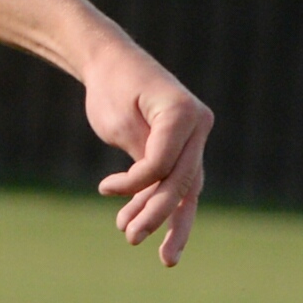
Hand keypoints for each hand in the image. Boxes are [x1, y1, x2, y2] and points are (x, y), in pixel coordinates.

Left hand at [77, 36, 211, 264]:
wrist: (112, 64)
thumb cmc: (112, 87)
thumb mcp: (119, 121)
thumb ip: (141, 156)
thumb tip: (153, 193)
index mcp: (183, 113)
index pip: (164, 163)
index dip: (135, 183)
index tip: (105, 188)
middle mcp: (198, 126)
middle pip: (181, 181)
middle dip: (156, 213)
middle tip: (130, 238)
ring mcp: (195, 139)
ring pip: (185, 188)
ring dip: (161, 216)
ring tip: (134, 238)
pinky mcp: (183, 148)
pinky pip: (177, 182)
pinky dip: (161, 204)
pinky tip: (146, 229)